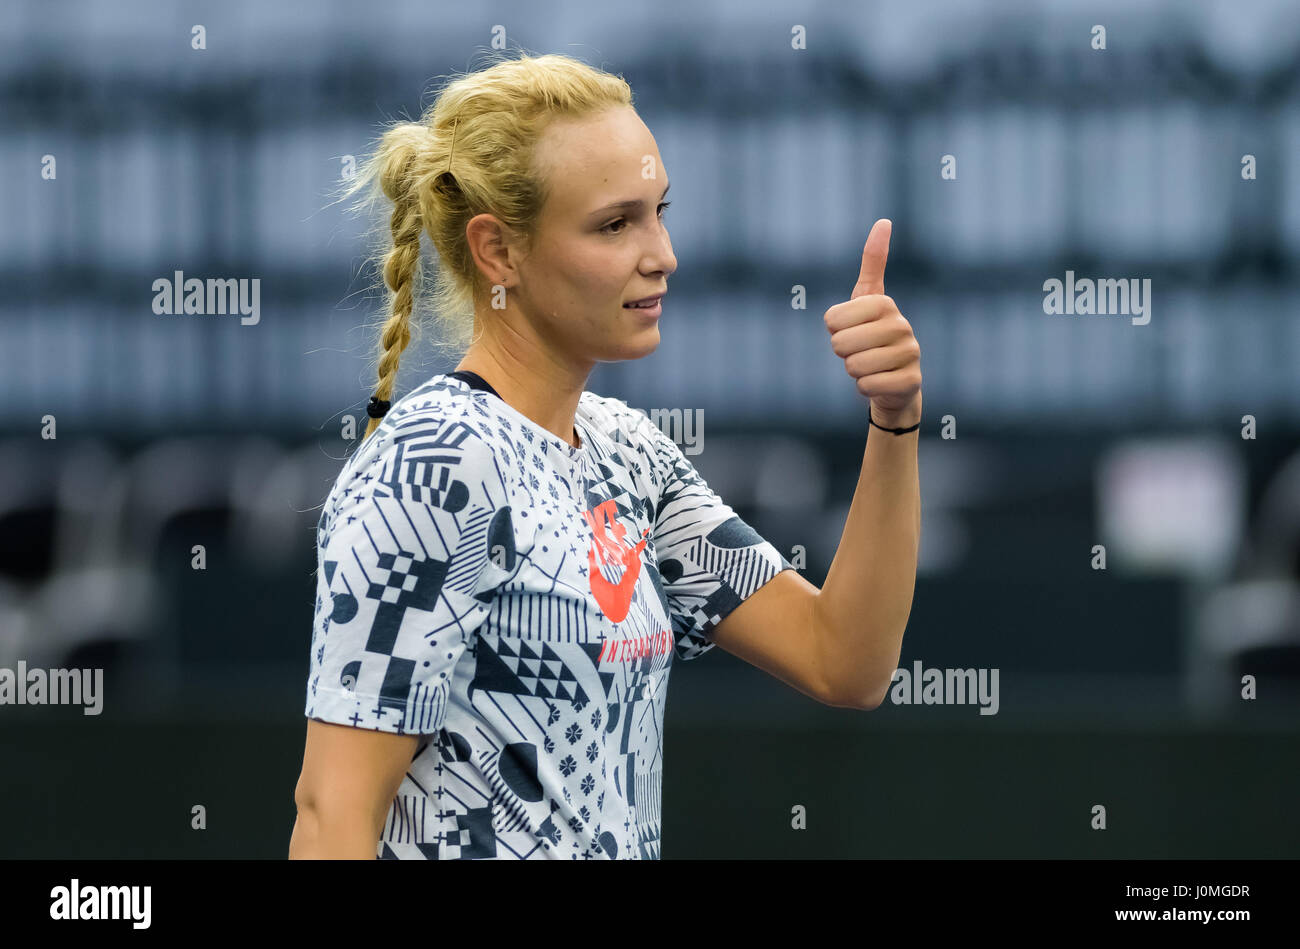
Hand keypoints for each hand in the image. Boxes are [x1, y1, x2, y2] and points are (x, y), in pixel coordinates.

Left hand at [823, 219, 921, 427]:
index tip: (851, 329)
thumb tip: (885, 220)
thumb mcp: (867, 298)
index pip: (832, 319)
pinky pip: (867, 386)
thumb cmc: (873, 336)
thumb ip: (873, 261)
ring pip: (854, 367)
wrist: (896, 382)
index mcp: (884, 303)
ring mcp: (910, 354)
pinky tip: (879, 382)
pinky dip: (865, 388)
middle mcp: (902, 325)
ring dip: (854, 371)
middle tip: (860, 352)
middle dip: (843, 353)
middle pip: (840, 344)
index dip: (834, 330)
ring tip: (870, 366)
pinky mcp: (911, 381)